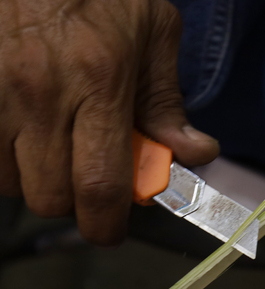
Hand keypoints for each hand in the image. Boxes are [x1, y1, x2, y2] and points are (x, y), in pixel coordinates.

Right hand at [0, 0, 218, 245]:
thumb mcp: (153, 32)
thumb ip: (168, 102)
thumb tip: (195, 153)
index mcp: (100, 83)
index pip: (100, 185)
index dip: (106, 225)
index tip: (111, 229)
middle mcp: (40, 94)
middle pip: (49, 195)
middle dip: (73, 202)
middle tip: (87, 178)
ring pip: (8, 182)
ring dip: (35, 179)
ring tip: (54, 147)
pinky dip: (3, 160)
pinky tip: (23, 135)